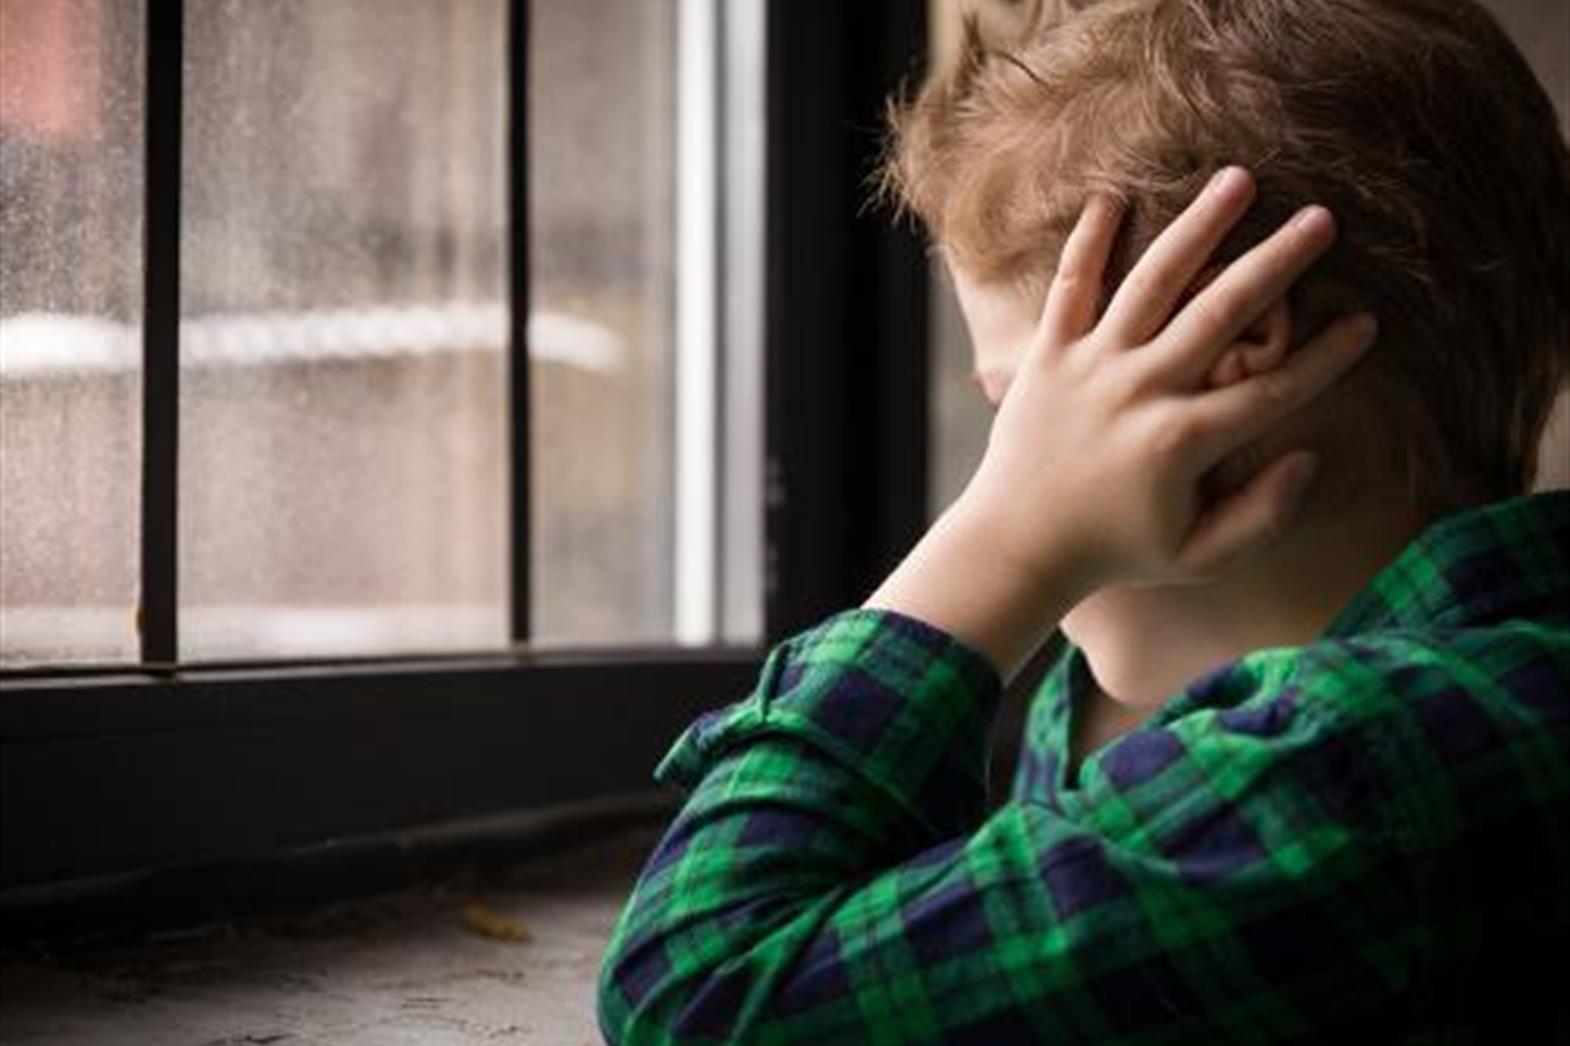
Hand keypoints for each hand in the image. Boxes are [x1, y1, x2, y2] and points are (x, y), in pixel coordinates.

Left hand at [866, 166, 1377, 680]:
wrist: (1015, 543)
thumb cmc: (1114, 549)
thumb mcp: (1197, 557)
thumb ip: (1261, 517)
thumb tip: (1308, 457)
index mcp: (1182, 443)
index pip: (1272, 391)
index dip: (1327, 359)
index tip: (1368, 323)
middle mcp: (1140, 392)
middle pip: (1222, 312)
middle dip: (1278, 262)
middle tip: (1323, 218)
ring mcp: (1090, 366)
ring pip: (1152, 281)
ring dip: (1198, 227)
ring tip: (1239, 180)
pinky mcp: (1047, 354)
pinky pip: (1070, 286)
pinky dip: (1088, 240)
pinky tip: (1114, 196)